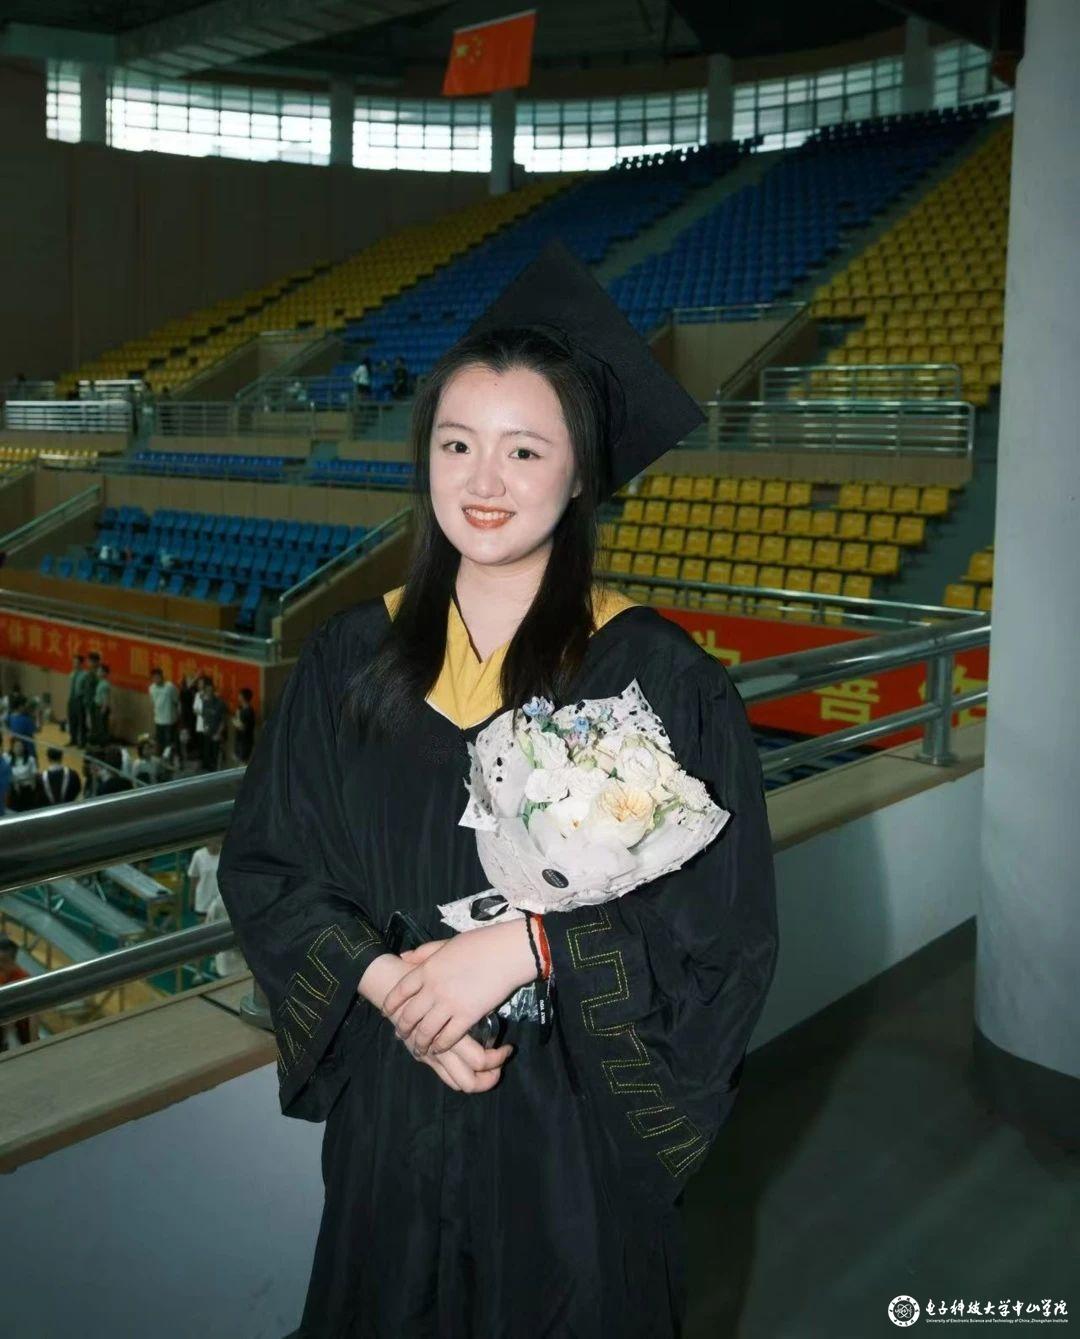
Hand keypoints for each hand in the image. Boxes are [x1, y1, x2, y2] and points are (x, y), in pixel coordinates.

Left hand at [357, 949, 513, 1091]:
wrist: (507, 953)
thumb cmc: (480, 943)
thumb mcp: (447, 943)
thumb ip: (424, 952)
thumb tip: (403, 958)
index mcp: (427, 969)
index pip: (400, 991)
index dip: (391, 1004)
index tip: (387, 1012)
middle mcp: (433, 989)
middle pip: (409, 1015)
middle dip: (402, 1028)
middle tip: (400, 1035)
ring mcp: (449, 1004)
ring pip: (426, 1031)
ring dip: (419, 1042)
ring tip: (418, 1048)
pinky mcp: (467, 1017)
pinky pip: (448, 1038)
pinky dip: (440, 1046)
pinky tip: (438, 1049)